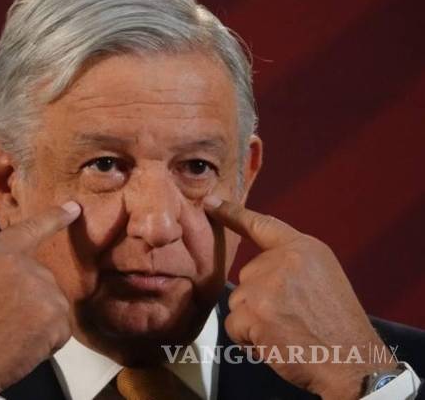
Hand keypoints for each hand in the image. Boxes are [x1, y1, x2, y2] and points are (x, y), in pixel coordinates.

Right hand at [0, 201, 80, 392]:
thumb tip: (22, 265)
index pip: (30, 228)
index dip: (54, 217)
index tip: (74, 208)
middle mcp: (21, 263)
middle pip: (43, 278)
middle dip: (31, 300)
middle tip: (3, 318)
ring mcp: (42, 287)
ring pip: (54, 303)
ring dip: (40, 321)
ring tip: (11, 333)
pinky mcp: (55, 313)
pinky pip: (60, 327)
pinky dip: (48, 340)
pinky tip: (24, 344)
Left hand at [203, 196, 395, 399]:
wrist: (353, 361)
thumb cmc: (338, 325)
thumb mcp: (323, 276)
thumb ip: (291, 264)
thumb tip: (259, 266)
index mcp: (304, 248)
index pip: (262, 225)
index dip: (233, 213)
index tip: (210, 203)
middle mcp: (283, 260)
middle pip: (247, 276)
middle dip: (260, 299)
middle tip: (291, 317)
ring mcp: (267, 284)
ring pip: (238, 301)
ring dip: (254, 321)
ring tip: (286, 331)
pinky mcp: (254, 311)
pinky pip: (234, 325)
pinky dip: (248, 339)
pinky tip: (275, 343)